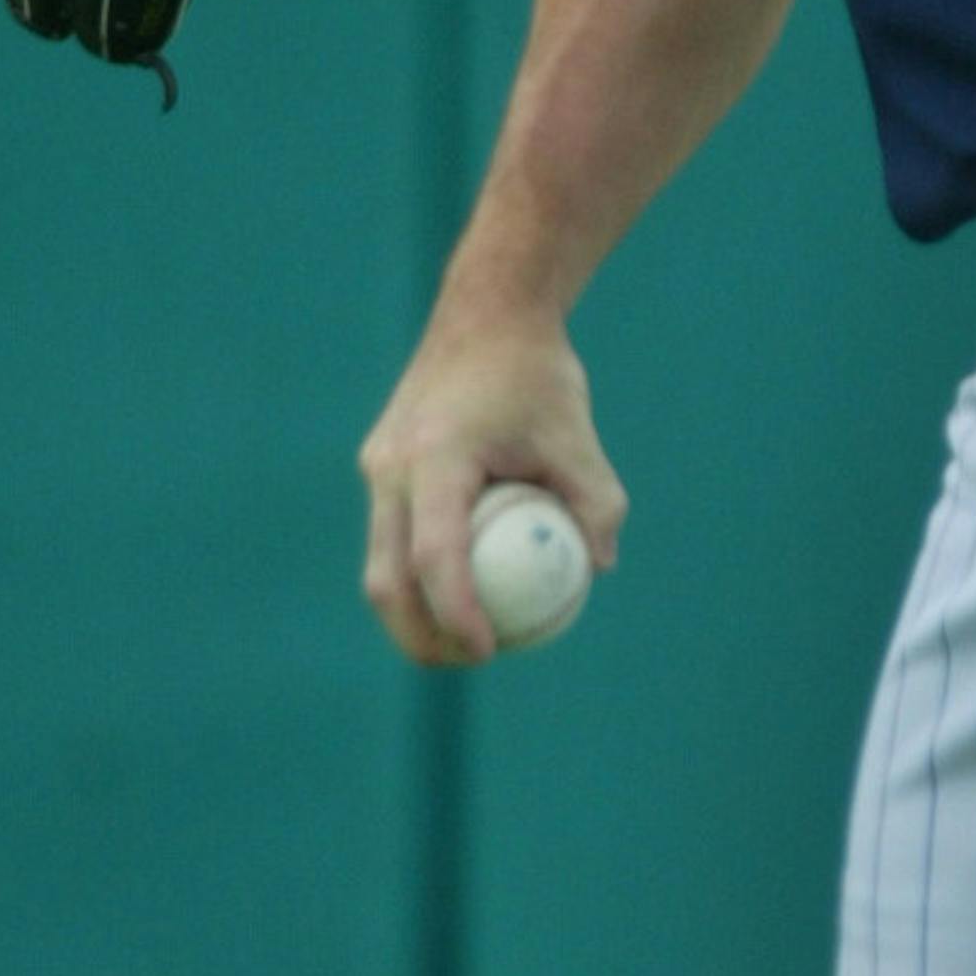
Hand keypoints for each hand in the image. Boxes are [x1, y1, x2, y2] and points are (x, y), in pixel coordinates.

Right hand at [359, 308, 626, 663]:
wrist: (485, 315)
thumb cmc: (538, 376)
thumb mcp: (579, 437)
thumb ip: (595, 504)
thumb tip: (598, 568)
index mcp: (436, 458)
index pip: (435, 556)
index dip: (456, 613)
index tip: (488, 650)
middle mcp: (392, 466)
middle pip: (387, 578)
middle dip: (419, 635)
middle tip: (472, 660)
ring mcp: (378, 468)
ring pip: (380, 563)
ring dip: (413, 612)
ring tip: (466, 642)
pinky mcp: (380, 467)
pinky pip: (392, 536)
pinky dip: (417, 573)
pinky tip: (461, 594)